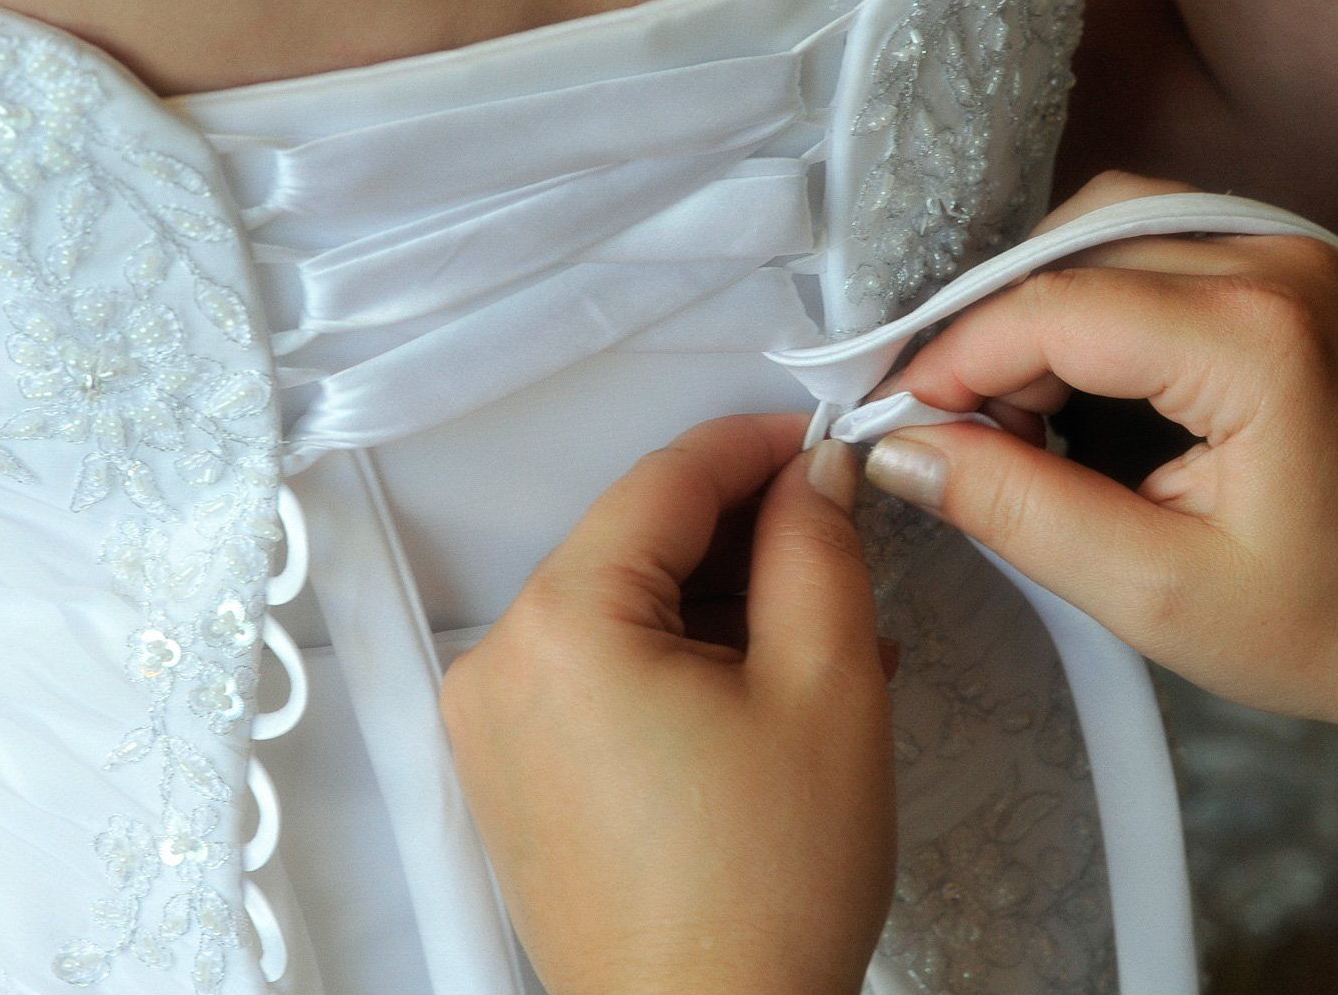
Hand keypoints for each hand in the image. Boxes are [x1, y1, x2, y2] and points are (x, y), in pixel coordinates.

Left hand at [441, 415, 894, 994]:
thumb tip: (811, 475)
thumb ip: (818, 549)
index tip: (824, 441)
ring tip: (831, 647)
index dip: (758, 446)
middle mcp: (499, 666)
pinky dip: (679, 667)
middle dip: (748, 539)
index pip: (665, 480)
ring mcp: (494, 729)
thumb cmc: (763, 896)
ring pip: (623, 613)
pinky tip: (766, 693)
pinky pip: (599, 678)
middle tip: (843, 546)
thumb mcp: (827, 687)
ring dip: (723, 609)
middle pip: (636, 545)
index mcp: (561, 625)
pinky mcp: (513, 779)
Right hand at [863, 171, 1337, 762]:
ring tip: (1012, 413)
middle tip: (955, 435)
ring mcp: (1292, 252)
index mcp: (1255, 339)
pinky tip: (1070, 380)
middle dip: (989, 336)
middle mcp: (1276, 261)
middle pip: (1069, 253)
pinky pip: (1151, 242)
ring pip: (1103, 230)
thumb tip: (903, 450)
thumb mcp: (1154, 595)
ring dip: (1034, 308)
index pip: (1050, 308)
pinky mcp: (1289, 267)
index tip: (892, 425)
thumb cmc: (1327, 625)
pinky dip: (1086, 298)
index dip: (951, 362)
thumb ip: (1019, 512)